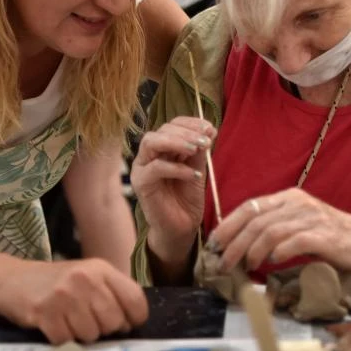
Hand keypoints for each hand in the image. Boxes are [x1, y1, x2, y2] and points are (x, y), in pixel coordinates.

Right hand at [0, 258, 147, 343]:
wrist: (12, 280)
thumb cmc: (56, 281)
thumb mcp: (88, 276)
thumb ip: (112, 293)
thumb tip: (130, 322)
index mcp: (101, 269)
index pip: (135, 299)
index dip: (134, 318)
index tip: (125, 323)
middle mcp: (85, 279)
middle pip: (114, 322)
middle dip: (104, 328)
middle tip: (87, 319)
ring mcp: (64, 296)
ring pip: (91, 334)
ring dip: (81, 334)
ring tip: (69, 320)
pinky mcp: (45, 313)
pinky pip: (67, 341)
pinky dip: (62, 339)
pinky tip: (55, 325)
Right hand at [131, 117, 214, 257]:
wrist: (181, 228)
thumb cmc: (187, 198)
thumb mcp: (197, 169)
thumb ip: (199, 150)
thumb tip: (210, 128)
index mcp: (162, 149)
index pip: (171, 125)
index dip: (190, 123)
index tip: (210, 128)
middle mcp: (148, 155)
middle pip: (161, 130)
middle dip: (186, 132)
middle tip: (206, 140)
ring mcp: (141, 168)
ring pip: (151, 142)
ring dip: (177, 142)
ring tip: (197, 149)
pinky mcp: (140, 184)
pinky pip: (155, 168)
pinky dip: (177, 168)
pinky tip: (194, 175)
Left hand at [207, 188, 350, 273]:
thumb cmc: (333, 238)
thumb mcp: (301, 224)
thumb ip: (276, 227)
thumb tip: (240, 244)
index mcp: (290, 197)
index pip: (250, 207)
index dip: (228, 225)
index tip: (214, 244)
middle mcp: (299, 203)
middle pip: (256, 220)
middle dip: (234, 243)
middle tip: (222, 262)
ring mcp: (313, 218)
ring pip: (270, 231)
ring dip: (252, 251)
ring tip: (244, 267)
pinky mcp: (325, 236)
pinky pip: (294, 241)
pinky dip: (278, 252)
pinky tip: (270, 262)